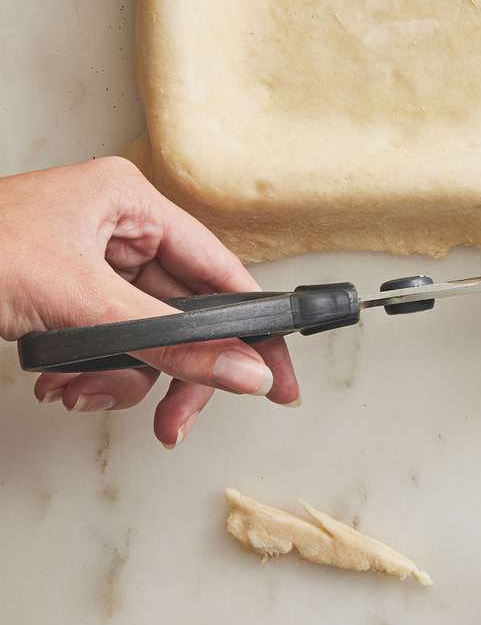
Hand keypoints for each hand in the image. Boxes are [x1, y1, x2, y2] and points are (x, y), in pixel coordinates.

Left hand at [0, 157, 299, 446]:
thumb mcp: (78, 304)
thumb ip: (168, 344)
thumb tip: (240, 370)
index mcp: (131, 203)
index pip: (221, 272)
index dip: (254, 328)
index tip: (277, 378)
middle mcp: (117, 229)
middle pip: (185, 314)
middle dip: (173, 371)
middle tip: (179, 421)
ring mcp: (89, 265)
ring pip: (146, 338)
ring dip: (120, 379)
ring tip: (80, 393)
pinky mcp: (61, 298)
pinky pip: (107, 345)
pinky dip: (91, 375)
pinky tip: (59, 384)